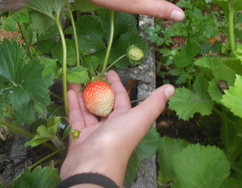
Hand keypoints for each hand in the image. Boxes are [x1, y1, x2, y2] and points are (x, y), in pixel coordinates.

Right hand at [60, 70, 174, 186]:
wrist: (93, 169)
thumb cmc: (117, 141)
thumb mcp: (139, 118)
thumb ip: (154, 102)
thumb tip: (171, 88)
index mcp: (126, 121)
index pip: (121, 99)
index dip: (116, 85)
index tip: (108, 72)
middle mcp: (111, 127)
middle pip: (104, 104)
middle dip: (97, 89)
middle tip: (87, 74)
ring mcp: (94, 134)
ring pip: (88, 110)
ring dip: (82, 95)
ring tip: (75, 79)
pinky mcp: (78, 140)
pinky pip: (76, 119)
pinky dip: (73, 105)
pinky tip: (69, 92)